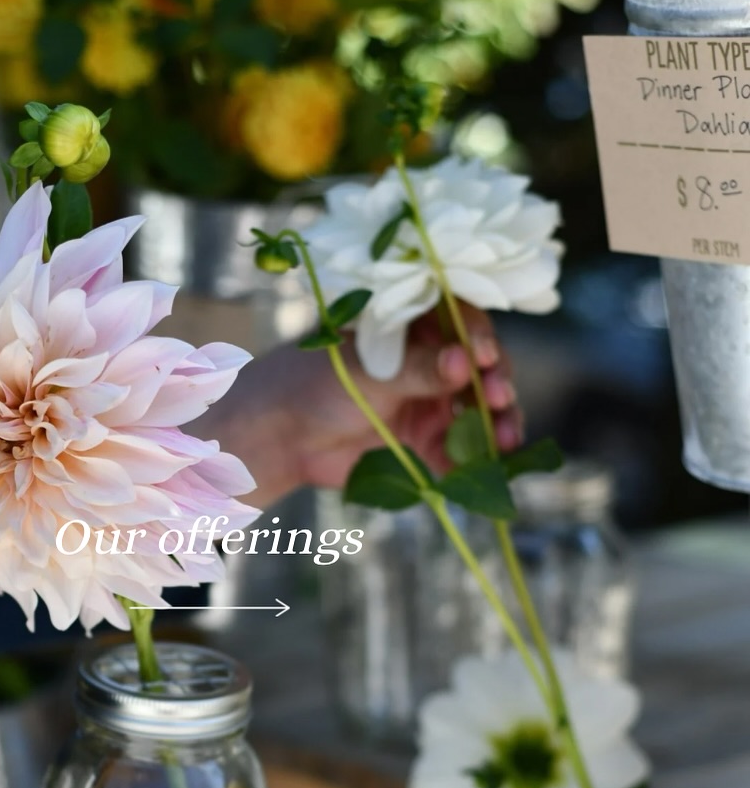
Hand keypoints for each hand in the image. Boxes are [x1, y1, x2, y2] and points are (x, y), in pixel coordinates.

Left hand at [203, 306, 521, 507]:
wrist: (282, 436)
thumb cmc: (317, 383)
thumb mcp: (368, 370)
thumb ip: (417, 368)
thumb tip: (464, 361)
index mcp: (416, 327)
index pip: (462, 321)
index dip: (480, 336)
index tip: (482, 355)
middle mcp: (431, 362)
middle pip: (482, 368)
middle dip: (496, 382)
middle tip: (497, 396)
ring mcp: (432, 404)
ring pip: (480, 411)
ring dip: (498, 423)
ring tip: (505, 438)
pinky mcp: (426, 444)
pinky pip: (462, 451)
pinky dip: (478, 460)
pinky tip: (491, 466)